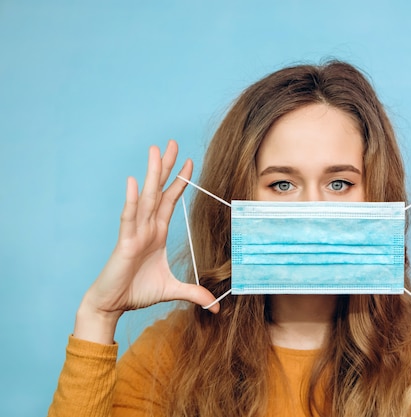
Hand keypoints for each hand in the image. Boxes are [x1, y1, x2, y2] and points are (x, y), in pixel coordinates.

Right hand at [74, 141, 217, 343]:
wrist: (113, 306)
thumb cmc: (137, 293)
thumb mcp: (173, 290)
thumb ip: (195, 293)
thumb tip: (215, 306)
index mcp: (157, 233)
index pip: (170, 201)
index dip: (179, 182)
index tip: (190, 162)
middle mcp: (147, 228)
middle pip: (159, 191)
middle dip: (166, 167)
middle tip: (172, 143)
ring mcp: (135, 232)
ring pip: (146, 198)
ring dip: (152, 174)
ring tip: (155, 150)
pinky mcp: (124, 243)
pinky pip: (129, 218)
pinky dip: (132, 200)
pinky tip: (134, 182)